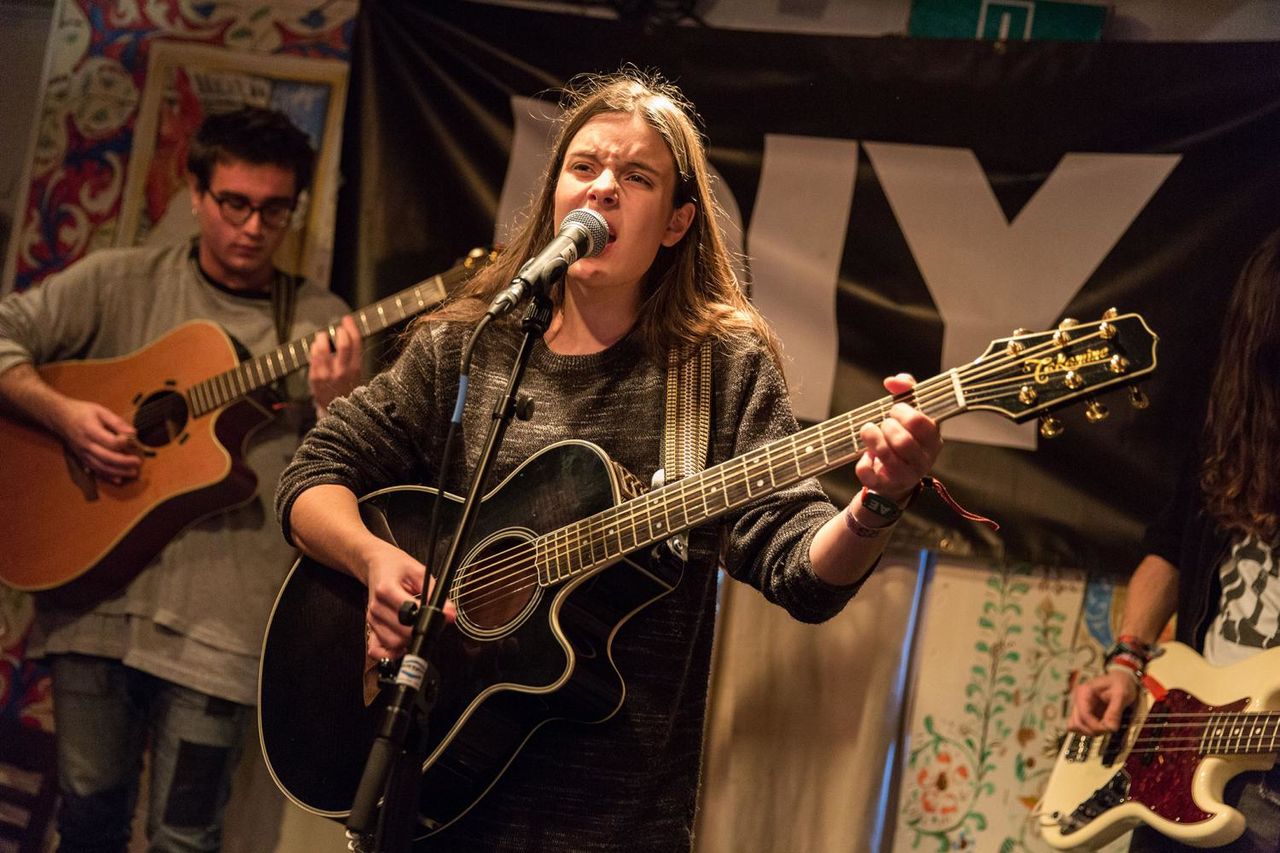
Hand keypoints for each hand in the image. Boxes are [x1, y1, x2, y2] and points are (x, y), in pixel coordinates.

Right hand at [53, 398, 140, 482]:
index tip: (132, 439)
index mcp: (90, 430)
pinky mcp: (82, 459)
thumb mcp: (100, 411)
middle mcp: (86, 445)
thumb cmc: (82, 412)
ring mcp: (83, 454)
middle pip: (106, 457)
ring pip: (101, 467)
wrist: (60, 417)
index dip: (123, 442)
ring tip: (133, 473)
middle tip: (138, 462)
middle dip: (124, 462)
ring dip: (118, 472)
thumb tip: (133, 433)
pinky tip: (118, 480)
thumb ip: (117, 422)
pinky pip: (95, 470)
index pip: (109, 441)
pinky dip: (107, 477)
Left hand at [308, 315, 362, 416]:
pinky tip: (316, 346)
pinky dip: (314, 348)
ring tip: (322, 336)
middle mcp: (342, 371)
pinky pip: (312, 357)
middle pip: (342, 344)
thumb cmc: (349, 391)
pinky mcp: (314, 378)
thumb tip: (348, 334)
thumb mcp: (358, 376)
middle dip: (339, 331)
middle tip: (337, 328)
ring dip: (322, 338)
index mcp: (356, 369)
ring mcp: (327, 375)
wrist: (338, 414)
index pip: (355, 343)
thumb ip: (353, 358)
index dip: (351, 327)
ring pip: (323, 349)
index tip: (347, 319)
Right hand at [363, 539, 454, 659]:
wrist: (377, 565)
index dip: (425, 618)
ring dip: (408, 642)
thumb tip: (449, 613)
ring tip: (416, 629)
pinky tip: (401, 644)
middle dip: (420, 631)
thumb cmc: (397, 567)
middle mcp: (376, 607)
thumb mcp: (419, 572)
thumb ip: (435, 593)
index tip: (437, 617)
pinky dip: (391, 652)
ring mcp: (371, 619)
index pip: (407, 613)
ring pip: (393, 644)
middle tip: (430, 623)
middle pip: (401, 634)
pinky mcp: (370, 628)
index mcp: (386, 589)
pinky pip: (376, 650)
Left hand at [855, 373, 941, 501]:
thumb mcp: (910, 412)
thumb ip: (906, 390)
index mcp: (933, 440)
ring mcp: (906, 475)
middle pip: (904, 442)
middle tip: (883, 422)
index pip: (922, 424)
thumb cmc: (905, 436)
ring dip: (873, 439)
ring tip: (867, 430)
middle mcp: (924, 460)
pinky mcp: (886, 486)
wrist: (897, 475)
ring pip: (887, 457)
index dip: (904, 412)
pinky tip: (866, 456)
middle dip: (888, 426)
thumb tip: (892, 381)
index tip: (895, 408)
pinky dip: (863, 465)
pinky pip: (871, 477)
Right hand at [1068, 669, 1138, 734]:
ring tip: (1105, 727)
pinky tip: (1102, 726)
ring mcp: (1080, 707)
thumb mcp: (1121, 695)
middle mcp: (1078, 700)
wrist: (1121, 679)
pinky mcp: (1084, 713)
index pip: (1083, 715)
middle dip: (1093, 730)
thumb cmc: (1121, 684)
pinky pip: (1080, 726)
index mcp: (1084, 692)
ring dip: (1090, 731)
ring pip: (1075, 726)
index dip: (1095, 726)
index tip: (1109, 729)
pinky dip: (1089, 729)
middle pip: (1077, 723)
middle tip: (1109, 729)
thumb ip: (1114, 712)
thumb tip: (1110, 728)